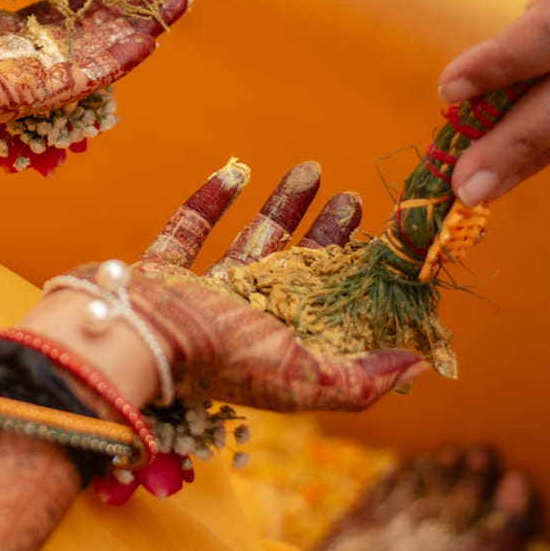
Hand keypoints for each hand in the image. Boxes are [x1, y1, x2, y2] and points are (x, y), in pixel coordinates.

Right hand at [28, 160, 424, 413]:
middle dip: (328, 235)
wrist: (130, 338)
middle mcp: (243, 326)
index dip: (361, 278)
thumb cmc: (220, 358)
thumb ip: (364, 380)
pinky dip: (208, 202)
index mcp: (279, 351)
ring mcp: (199, 300)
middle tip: (354, 198)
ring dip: (280, 208)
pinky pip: (185, 232)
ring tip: (310, 169)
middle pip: (297, 274)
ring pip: (247, 245)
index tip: (386, 240)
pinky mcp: (159, 275)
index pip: (332, 311)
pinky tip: (234, 172)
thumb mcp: (306, 378)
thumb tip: (419, 366)